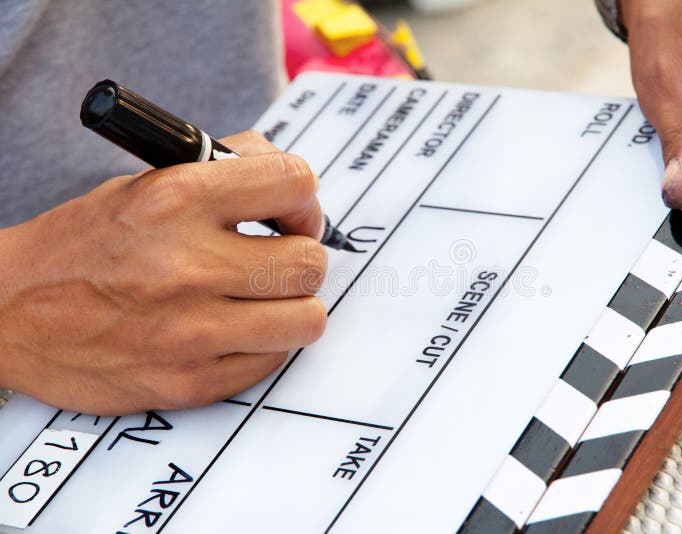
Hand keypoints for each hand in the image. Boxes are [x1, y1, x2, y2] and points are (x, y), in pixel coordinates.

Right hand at [0, 131, 327, 414]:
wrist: (6, 313)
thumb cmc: (82, 246)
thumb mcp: (145, 184)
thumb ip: (223, 171)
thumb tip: (291, 182)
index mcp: (176, 200)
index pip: (294, 183)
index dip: (304, 200)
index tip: (293, 215)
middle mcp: (186, 265)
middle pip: (310, 262)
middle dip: (301, 258)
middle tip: (278, 261)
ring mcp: (189, 331)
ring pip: (306, 319)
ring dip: (292, 308)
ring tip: (263, 301)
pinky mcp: (189, 382)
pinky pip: (271, 362)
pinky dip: (262, 346)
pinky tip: (231, 333)